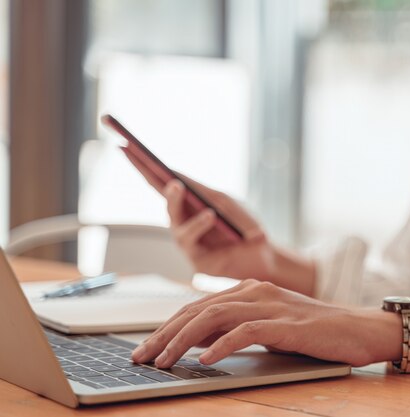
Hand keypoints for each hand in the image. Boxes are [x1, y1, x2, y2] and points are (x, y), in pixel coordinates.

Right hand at [122, 147, 315, 294]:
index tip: (126, 144)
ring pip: (173, 219)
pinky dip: (200, 224)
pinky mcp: (196, 259)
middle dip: (145, 174)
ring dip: (174, 200)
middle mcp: (184, 219)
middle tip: (136, 156)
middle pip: (159, 195)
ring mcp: (188, 240)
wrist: (266, 254)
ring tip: (177, 186)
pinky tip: (210, 214)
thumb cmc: (246, 226)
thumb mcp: (225, 201)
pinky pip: (192, 239)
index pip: (162, 180)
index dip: (142, 164)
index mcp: (190, 203)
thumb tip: (175, 175)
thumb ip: (201, 190)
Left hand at [131, 279, 402, 367]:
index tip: (145, 348)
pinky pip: (246, 331)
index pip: (197, 306)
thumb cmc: (314, 331)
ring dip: (183, 340)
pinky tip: (204, 361)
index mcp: (248, 290)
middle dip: (164, 334)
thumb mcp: (267, 327)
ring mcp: (270, 304)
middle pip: (198, 309)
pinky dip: (221, 346)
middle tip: (140, 357)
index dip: (167, 327)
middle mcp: (254, 291)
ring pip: (214, 318)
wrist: (359, 328)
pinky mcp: (286, 322)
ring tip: (162, 361)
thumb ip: (234, 328)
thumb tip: (195, 343)